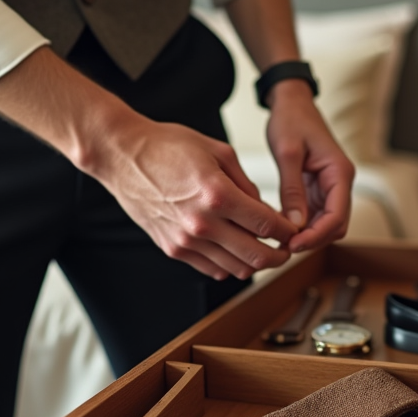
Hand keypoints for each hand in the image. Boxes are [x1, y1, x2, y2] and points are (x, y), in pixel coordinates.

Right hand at [87, 115, 298, 279]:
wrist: (123, 156)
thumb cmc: (168, 147)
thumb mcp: (218, 151)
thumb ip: (246, 183)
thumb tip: (264, 209)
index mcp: (217, 194)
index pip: (267, 225)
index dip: (288, 231)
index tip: (294, 230)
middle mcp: (202, 223)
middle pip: (256, 256)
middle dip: (279, 256)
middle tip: (286, 249)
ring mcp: (186, 240)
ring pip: (235, 269)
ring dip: (254, 263)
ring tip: (260, 248)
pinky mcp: (173, 248)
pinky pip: (211, 269)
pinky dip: (229, 264)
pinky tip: (233, 249)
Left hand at [263, 79, 355, 252]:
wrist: (291, 103)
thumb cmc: (291, 120)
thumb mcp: (287, 153)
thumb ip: (291, 189)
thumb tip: (295, 223)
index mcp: (340, 172)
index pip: (337, 216)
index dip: (317, 235)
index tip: (293, 244)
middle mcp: (340, 182)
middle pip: (335, 225)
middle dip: (313, 239)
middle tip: (283, 247)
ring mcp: (330, 187)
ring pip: (326, 224)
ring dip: (307, 235)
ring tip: (279, 240)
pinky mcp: (318, 188)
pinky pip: (314, 215)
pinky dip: (300, 225)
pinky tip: (280, 228)